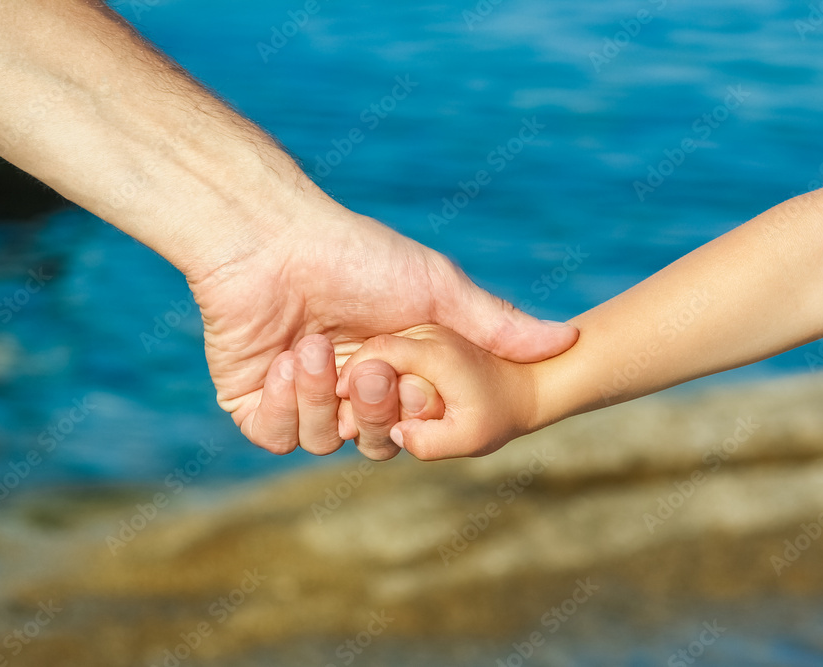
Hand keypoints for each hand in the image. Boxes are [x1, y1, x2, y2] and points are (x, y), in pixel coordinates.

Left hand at [187, 203, 576, 458]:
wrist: (273, 238)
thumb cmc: (357, 255)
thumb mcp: (437, 289)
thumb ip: (495, 324)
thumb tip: (566, 342)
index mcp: (392, 369)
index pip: (415, 424)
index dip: (417, 413)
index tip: (415, 379)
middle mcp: (346, 388)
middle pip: (373, 443)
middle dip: (372, 409)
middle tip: (366, 365)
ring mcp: (301, 396)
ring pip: (323, 442)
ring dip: (319, 398)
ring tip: (310, 346)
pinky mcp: (256, 400)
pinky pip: (276, 435)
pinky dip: (285, 405)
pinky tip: (282, 361)